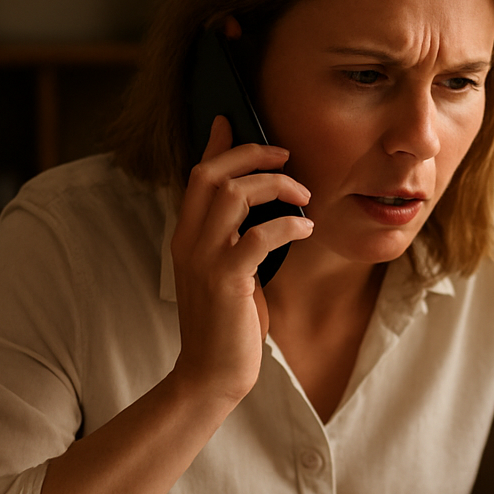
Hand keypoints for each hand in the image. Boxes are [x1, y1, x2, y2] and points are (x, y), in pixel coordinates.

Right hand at [168, 113, 311, 410]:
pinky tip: (306, 230)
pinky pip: (257, 235)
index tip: (232, 119)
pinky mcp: (225, 280)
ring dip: (275, 186)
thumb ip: (235, 237)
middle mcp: (188, 241)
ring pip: (232, 194)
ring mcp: (204, 259)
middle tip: (285, 156)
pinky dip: (288, 224)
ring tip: (303, 196)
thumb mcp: (227, 272)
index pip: (196, 174)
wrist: (211, 374)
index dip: (216, 144)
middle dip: (251, 154)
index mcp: (186, 236)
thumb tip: (256, 208)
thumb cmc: (227, 323)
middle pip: (212, 173)